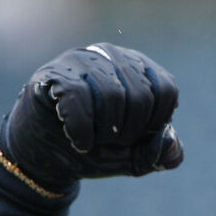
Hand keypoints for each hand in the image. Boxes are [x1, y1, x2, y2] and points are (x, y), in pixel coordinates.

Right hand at [0, 43, 183, 190]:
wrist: (42, 158)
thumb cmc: (93, 149)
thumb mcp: (131, 156)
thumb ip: (157, 152)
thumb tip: (173, 151)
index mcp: (138, 69)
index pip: (166, 90)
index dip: (156, 123)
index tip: (137, 139)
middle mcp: (112, 56)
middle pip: (142, 96)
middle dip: (130, 132)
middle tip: (111, 142)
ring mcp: (81, 61)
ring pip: (112, 97)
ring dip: (105, 132)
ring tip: (94, 141)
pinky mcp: (53, 74)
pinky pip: (78, 98)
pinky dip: (83, 130)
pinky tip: (79, 141)